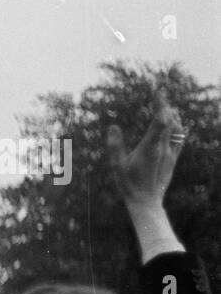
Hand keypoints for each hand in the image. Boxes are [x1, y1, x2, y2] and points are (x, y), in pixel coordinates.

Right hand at [106, 92, 185, 209]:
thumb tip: (113, 126)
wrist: (146, 202)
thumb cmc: (129, 184)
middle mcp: (163, 148)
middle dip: (165, 106)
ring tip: (168, 106)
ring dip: (173, 115)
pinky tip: (176, 123)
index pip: (160, 120)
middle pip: (170, 121)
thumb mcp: (117, 165)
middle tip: (159, 96)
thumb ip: (115, 145)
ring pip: (177, 128)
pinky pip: (180, 138)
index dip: (160, 104)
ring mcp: (170, 154)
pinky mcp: (173, 159)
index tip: (157, 92)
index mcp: (150, 147)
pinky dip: (178, 127)